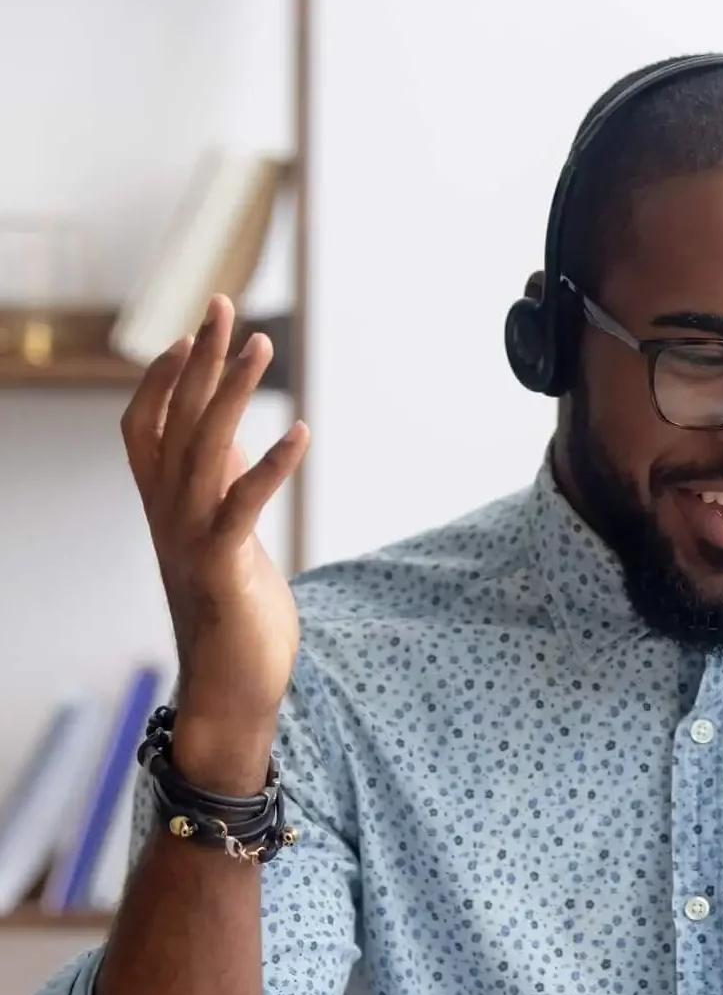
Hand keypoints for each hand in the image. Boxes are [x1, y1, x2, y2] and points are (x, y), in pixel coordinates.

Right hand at [121, 294, 308, 791]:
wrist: (231, 690)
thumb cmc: (233, 613)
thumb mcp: (228, 540)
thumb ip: (224, 490)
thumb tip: (236, 439)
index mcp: (166, 507)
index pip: (149, 424)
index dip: (166, 376)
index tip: (195, 330)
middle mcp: (168, 514)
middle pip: (176, 419)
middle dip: (201, 359)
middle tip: (225, 305)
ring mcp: (191, 537)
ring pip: (203, 447)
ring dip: (233, 392)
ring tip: (261, 345)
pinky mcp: (223, 564)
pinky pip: (242, 504)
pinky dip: (271, 466)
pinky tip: (301, 432)